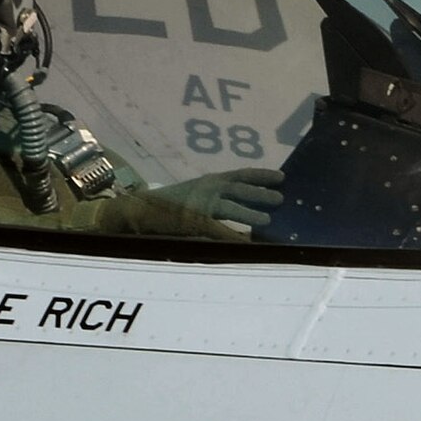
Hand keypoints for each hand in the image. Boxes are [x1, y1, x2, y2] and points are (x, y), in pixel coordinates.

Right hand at [150, 167, 284, 227]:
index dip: (262, 176)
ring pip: (232, 208)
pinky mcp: (194, 221)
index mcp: (209, 180)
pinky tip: (246, 245)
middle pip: (241, 189)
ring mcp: (201, 204)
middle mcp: (208, 188)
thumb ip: (213, 196)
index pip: (241, 175)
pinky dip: (233, 238)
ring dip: (251, 215)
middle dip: (262, 194)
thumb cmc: (166, 203)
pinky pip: (219, 231)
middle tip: (280, 199)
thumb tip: (234, 203)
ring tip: (267, 220)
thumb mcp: (194, 192)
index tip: (281, 177)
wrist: (140, 210)